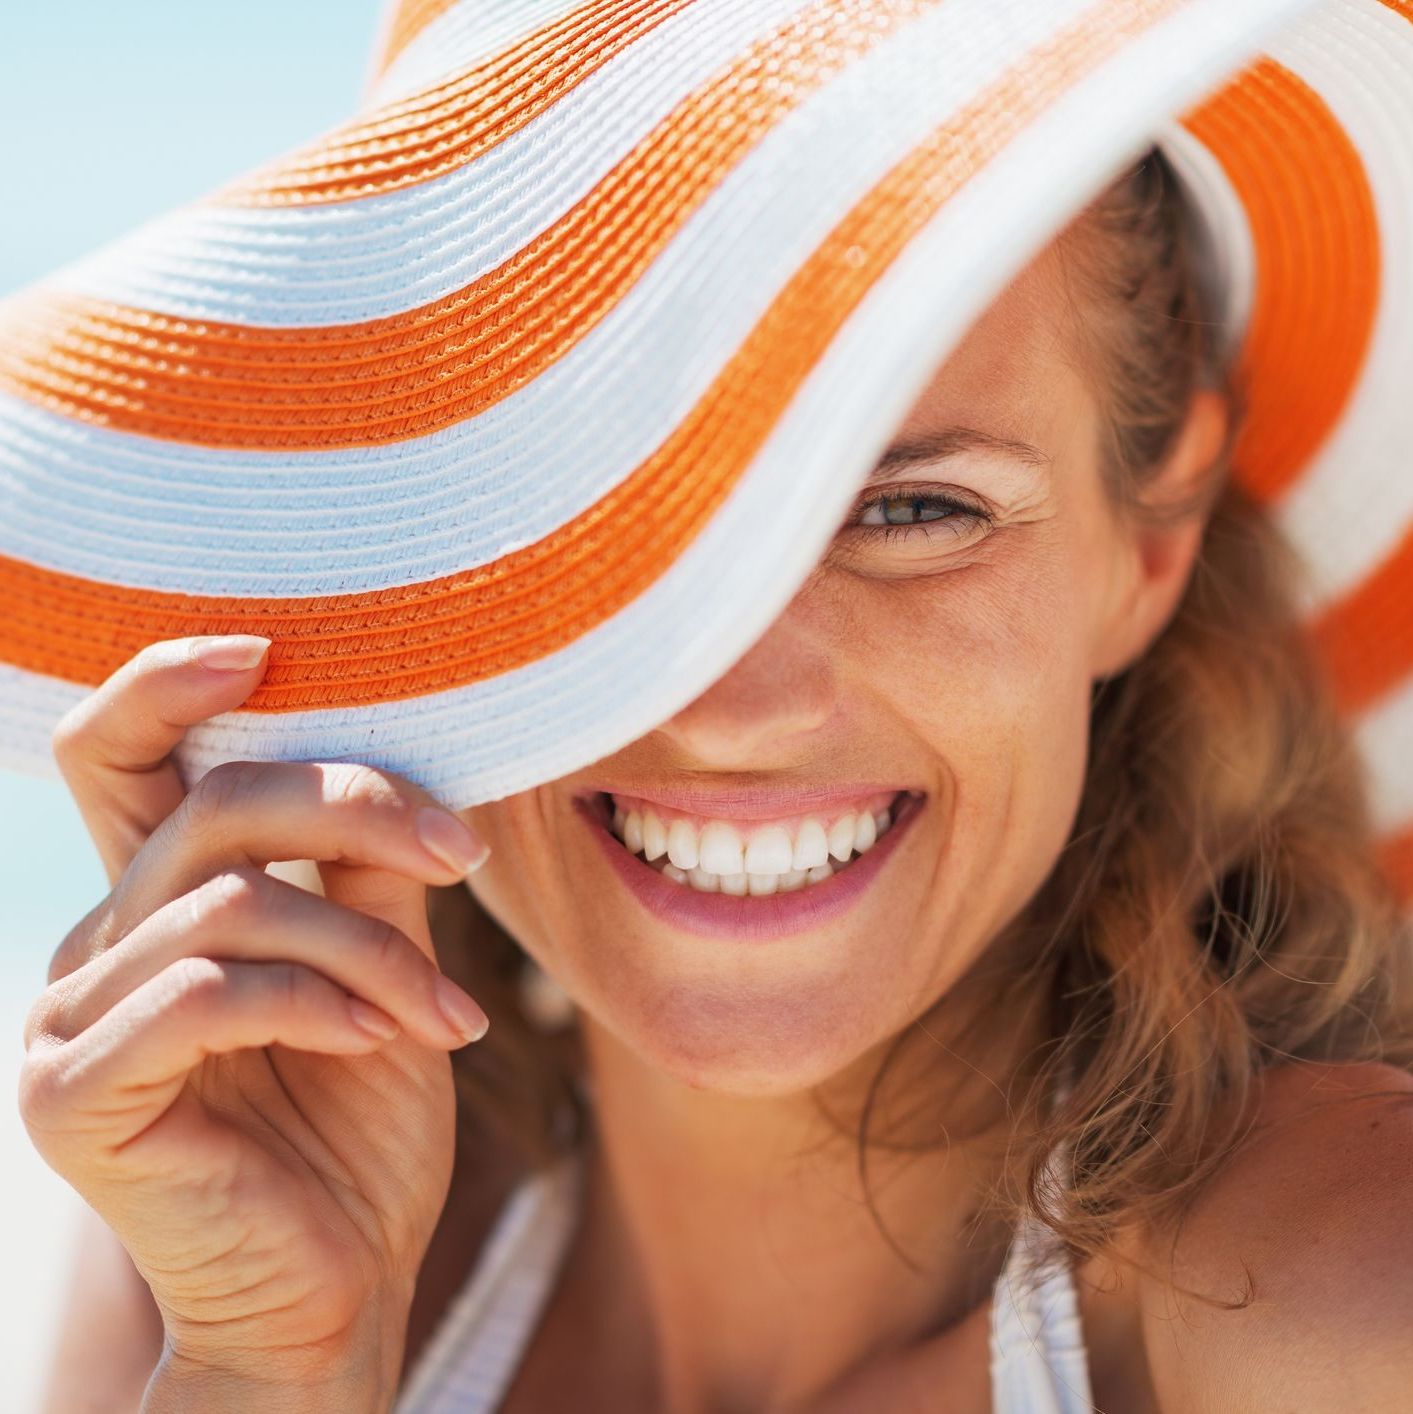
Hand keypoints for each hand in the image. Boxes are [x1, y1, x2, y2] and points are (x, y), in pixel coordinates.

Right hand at [18, 635, 492, 1398]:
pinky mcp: (76, 1096)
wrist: (336, 1288)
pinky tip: (385, 1041)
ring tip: (446, 1012)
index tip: (264, 648)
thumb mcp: (378, 967)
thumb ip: (367, 870)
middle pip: (213, 807)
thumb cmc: (359, 1123)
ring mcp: (66, 1021)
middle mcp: (93, 945)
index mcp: (157, 903)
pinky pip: (207, 994)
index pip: (116, 755)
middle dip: (354, 809)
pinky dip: (318, 1002)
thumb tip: (406, 760)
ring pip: (234, 903)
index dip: (166, 682)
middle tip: (461, 855)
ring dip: (370, 948)